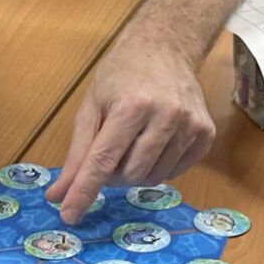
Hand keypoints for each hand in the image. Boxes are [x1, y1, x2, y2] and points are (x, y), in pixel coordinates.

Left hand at [53, 33, 214, 223]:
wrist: (165, 47)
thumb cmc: (121, 75)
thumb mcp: (92, 106)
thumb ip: (77, 153)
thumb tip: (58, 194)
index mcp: (131, 106)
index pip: (103, 161)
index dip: (84, 191)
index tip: (69, 215)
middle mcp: (165, 116)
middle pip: (130, 174)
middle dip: (113, 175)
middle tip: (110, 153)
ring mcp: (190, 125)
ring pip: (154, 177)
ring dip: (136, 171)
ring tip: (132, 143)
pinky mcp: (206, 133)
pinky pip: (176, 171)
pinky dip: (159, 167)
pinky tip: (155, 143)